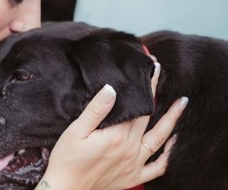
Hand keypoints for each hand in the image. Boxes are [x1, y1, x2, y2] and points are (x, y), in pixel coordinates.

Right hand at [37, 62, 186, 189]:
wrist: (65, 187)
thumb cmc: (67, 158)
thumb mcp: (76, 130)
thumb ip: (96, 110)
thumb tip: (111, 89)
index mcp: (117, 136)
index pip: (138, 106)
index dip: (146, 86)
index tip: (152, 69)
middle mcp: (130, 149)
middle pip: (148, 117)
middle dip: (156, 94)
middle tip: (161, 75)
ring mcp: (134, 164)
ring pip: (159, 139)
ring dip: (172, 121)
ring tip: (181, 104)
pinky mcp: (132, 177)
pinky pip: (157, 168)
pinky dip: (168, 156)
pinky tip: (173, 143)